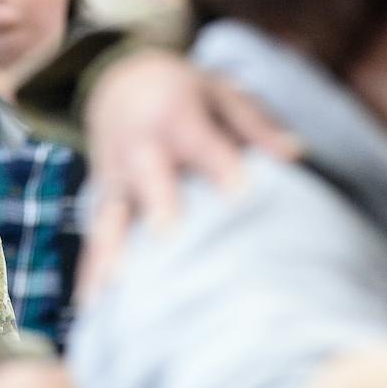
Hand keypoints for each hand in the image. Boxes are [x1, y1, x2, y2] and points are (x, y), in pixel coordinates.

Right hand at [78, 50, 299, 299]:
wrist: (116, 80)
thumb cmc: (182, 91)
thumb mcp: (220, 92)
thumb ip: (255, 124)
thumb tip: (296, 153)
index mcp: (175, 115)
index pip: (201, 143)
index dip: (221, 169)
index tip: (241, 198)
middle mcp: (139, 147)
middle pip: (148, 178)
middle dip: (157, 206)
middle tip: (166, 238)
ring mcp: (114, 178)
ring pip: (112, 216)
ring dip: (113, 252)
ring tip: (116, 292)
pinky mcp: (101, 201)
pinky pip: (94, 238)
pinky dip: (90, 272)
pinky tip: (91, 307)